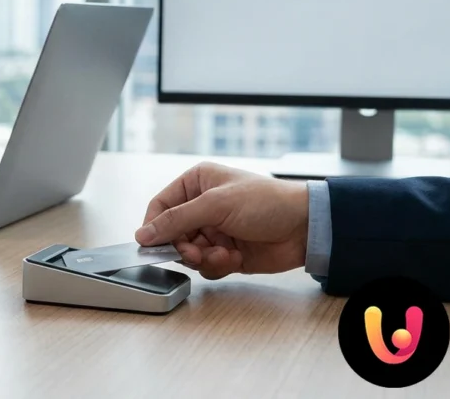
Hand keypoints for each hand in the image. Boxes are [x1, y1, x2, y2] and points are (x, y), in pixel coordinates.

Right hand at [135, 162, 308, 279]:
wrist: (306, 228)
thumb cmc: (266, 202)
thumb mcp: (216, 205)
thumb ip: (177, 220)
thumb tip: (143, 234)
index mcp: (196, 183)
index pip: (160, 206)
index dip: (153, 226)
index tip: (150, 245)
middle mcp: (202, 206)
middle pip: (172, 234)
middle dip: (183, 247)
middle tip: (195, 253)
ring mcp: (214, 231)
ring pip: (188, 253)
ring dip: (203, 258)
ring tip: (224, 254)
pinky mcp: (225, 252)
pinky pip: (206, 265)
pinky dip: (217, 265)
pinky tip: (235, 258)